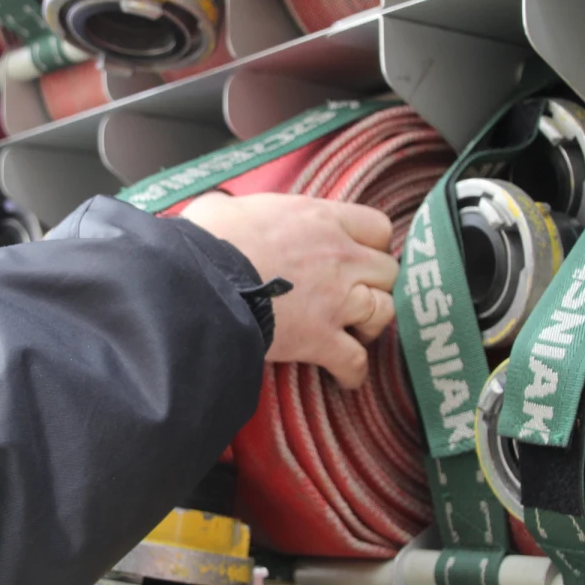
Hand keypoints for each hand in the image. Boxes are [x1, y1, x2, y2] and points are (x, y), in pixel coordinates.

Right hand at [180, 192, 397, 387]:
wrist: (197, 280)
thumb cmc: (208, 239)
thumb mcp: (231, 206)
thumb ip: (250, 211)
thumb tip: (227, 212)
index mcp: (322, 219)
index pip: (377, 227)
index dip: (371, 244)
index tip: (356, 255)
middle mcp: (340, 257)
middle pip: (388, 271)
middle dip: (374, 284)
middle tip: (354, 294)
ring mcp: (336, 300)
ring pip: (383, 312)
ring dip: (371, 324)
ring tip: (353, 332)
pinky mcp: (321, 339)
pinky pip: (356, 361)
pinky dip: (353, 372)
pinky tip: (344, 377)